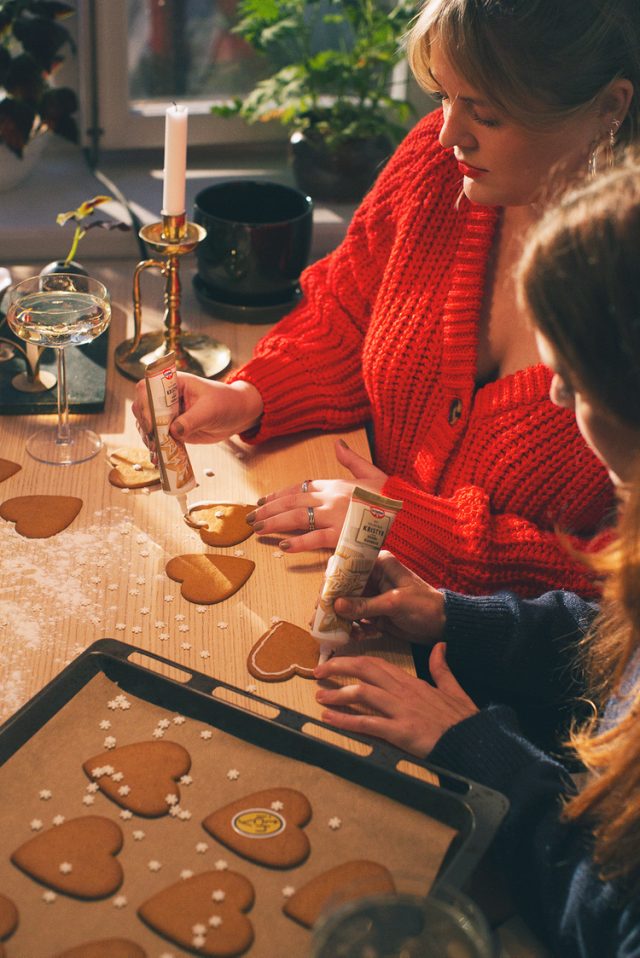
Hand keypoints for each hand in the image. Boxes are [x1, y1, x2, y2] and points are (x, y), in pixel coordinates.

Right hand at [132, 375, 262, 451]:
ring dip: (149, 438)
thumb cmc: (226, 403)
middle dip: (145, 424)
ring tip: (156, 452)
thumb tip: (173, 431)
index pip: (148, 388)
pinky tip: (158, 458)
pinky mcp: (172, 429)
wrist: (236, 415)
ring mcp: (168, 414)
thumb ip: (192, 420)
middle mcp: (167, 397)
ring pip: (147, 424)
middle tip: (154, 441)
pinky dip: (156, 447)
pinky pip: (158, 437)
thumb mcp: (211, 410)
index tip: (152, 423)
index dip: (145, 404)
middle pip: (142, 407)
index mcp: (174, 383)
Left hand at [247, 438, 387, 550]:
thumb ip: (351, 459)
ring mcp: (334, 516)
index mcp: (335, 483)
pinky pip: (314, 539)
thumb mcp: (372, 471)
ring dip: (274, 523)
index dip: (279, 495)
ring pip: (296, 519)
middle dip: (268, 509)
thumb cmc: (392, 495)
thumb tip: (338, 444)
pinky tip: (283, 546)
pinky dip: (298, 543)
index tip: (265, 501)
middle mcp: (330, 498)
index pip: (299, 488)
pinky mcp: (341, 534)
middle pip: (291, 503)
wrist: (409, 512)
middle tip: (251, 517)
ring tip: (258, 529)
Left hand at [314, 646, 477, 757]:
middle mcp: (404, 692)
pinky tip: (330, 719)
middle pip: (366, 670)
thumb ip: (442, 668)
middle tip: (318, 671)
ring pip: (363, 694)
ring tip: (319, 696)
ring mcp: (401, 711)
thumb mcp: (454, 689)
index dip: (355, 661)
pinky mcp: (401, 732)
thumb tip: (441, 646)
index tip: (338, 661)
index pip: (378, 664)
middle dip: (339, 667)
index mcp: (413, 682)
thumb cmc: (464, 720)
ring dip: (337, 694)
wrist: (475, 742)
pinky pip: (368, 723)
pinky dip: (346, 720)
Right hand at [334, 551, 445, 646]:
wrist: (442, 625)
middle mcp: (372, 577)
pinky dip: (354, 628)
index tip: (323, 596)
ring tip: (339, 632)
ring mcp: (372, 596)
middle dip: (333, 604)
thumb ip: (365, 604)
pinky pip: (356, 619)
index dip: (333, 579)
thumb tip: (336, 604)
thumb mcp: (394, 603)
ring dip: (342, 619)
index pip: (348, 565)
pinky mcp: (374, 613)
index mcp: (379, 564)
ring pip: (347, 605)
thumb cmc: (424, 605)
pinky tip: (358, 635)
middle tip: (321, 618)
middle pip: (343, 587)